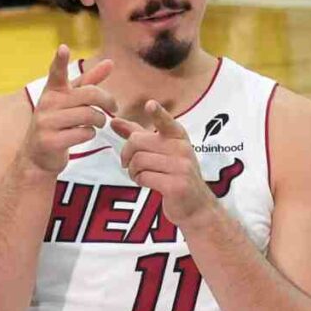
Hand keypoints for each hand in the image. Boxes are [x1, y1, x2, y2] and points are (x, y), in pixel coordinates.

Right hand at [19, 45, 116, 176]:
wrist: (38, 156)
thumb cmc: (58, 122)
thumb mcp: (71, 100)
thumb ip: (90, 81)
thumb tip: (110, 62)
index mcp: (53, 91)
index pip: (56, 72)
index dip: (60, 60)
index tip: (63, 48)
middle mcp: (47, 103)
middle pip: (90, 95)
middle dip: (107, 101)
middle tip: (113, 108)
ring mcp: (47, 122)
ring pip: (89, 115)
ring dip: (100, 121)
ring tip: (98, 123)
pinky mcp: (51, 141)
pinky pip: (84, 133)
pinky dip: (90, 134)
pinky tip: (84, 135)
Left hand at [111, 100, 217, 226]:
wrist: (196, 205)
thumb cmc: (175, 174)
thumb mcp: (161, 150)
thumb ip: (137, 134)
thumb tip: (113, 121)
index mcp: (178, 136)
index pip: (166, 122)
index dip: (157, 113)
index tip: (150, 104)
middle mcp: (182, 149)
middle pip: (137, 142)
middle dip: (127, 154)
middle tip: (129, 165)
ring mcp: (181, 167)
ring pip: (139, 161)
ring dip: (132, 171)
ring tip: (139, 175)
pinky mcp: (176, 185)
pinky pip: (144, 177)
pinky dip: (139, 181)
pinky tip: (146, 183)